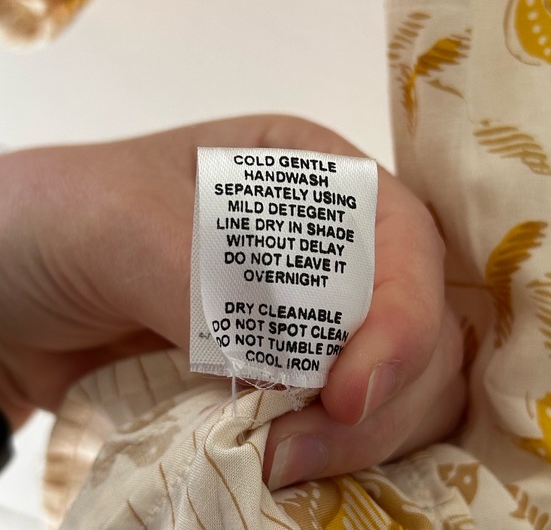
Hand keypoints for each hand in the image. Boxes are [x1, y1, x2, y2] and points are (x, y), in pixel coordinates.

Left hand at [0, 115, 463, 484]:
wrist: (11, 293)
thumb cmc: (55, 225)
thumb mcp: (115, 223)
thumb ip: (205, 277)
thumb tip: (293, 363)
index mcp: (302, 173)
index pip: (402, 234)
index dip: (400, 312)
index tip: (344, 390)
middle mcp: (325, 242)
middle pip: (420, 318)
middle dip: (385, 390)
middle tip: (297, 446)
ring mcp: (316, 314)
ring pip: (408, 381)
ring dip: (367, 435)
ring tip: (281, 462)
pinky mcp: (295, 376)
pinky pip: (363, 423)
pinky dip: (347, 456)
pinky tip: (285, 465)